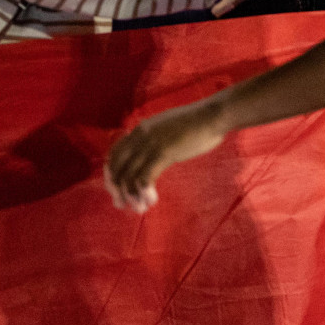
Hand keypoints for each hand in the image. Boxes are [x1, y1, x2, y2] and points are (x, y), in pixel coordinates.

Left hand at [105, 99, 227, 212]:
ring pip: (128, 175)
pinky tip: (152, 200)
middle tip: (122, 204)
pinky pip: (144, 178)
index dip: (112, 173)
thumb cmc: (195, 124)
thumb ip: (154, 140)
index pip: (114, 153)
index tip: (116, 188)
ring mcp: (150, 143)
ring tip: (138, 208)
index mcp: (140, 129)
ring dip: (130, 196)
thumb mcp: (166, 129)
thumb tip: (148, 156)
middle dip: (116, 188)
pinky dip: (144, 193)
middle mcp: (140, 135)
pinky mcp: (163, 152)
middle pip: (117, 166)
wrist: (212, 116)